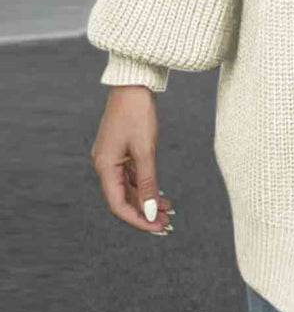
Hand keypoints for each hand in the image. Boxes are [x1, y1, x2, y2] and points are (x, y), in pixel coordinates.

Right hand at [90, 85, 174, 234]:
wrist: (133, 83)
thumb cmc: (137, 113)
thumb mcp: (145, 149)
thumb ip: (147, 183)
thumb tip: (151, 212)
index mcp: (105, 166)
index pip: (118, 205)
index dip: (138, 219)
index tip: (158, 227)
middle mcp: (104, 164)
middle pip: (123, 198)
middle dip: (145, 212)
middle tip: (168, 222)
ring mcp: (112, 157)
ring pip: (129, 187)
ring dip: (147, 200)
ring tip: (170, 210)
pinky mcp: (120, 150)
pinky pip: (131, 175)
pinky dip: (145, 185)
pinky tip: (161, 193)